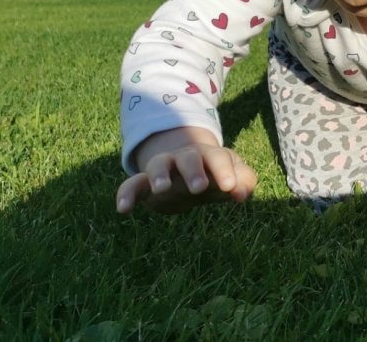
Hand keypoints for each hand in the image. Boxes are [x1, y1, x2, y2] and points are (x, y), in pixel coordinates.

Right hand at [116, 128, 256, 214]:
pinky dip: (126, 194)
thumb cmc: (215, 174)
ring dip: (160, 175)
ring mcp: (164, 169)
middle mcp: (185, 159)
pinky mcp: (145, 183)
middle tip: (200, 188)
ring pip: (159, 165)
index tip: (230, 188)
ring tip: (161, 188)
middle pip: (189, 158)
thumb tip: (242, 193)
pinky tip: (123, 209)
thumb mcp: (232, 175)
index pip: (218, 159)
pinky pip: (131, 185)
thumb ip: (244, 181)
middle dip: (194, 171)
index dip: (225, 172)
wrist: (186, 171)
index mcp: (209, 156)